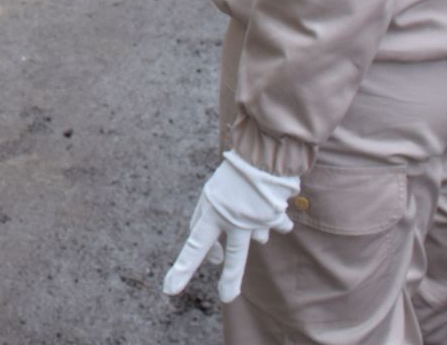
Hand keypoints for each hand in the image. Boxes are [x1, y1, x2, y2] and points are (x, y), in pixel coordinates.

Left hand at [163, 151, 298, 303]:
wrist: (262, 150)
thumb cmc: (231, 173)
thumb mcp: (209, 194)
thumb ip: (206, 222)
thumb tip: (216, 257)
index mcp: (211, 211)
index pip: (194, 245)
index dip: (182, 267)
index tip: (169, 289)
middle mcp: (233, 218)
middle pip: (232, 256)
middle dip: (230, 279)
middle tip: (227, 298)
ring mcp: (256, 219)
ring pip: (256, 240)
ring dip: (254, 232)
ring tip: (251, 218)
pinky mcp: (275, 217)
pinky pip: (274, 226)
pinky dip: (274, 223)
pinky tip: (277, 220)